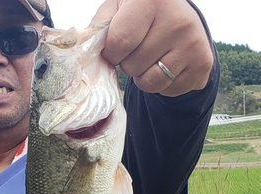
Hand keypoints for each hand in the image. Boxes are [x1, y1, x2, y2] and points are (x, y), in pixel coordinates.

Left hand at [91, 0, 213, 96]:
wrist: (182, 18)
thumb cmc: (140, 15)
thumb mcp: (118, 9)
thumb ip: (100, 27)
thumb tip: (85, 51)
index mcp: (151, 0)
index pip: (119, 42)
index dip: (112, 53)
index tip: (116, 47)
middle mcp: (177, 20)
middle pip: (133, 66)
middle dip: (128, 64)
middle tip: (139, 49)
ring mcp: (192, 43)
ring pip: (149, 83)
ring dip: (143, 78)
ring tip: (151, 59)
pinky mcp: (202, 64)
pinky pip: (167, 91)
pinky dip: (161, 85)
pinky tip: (167, 65)